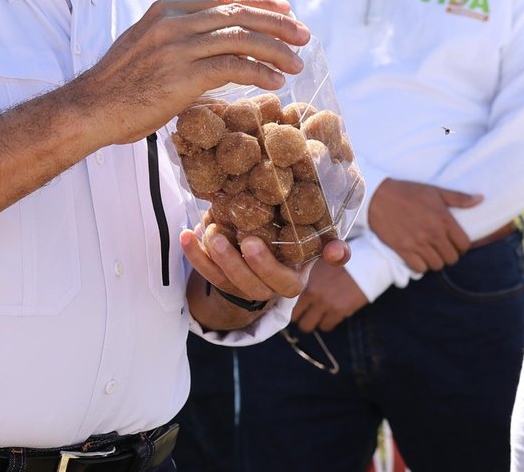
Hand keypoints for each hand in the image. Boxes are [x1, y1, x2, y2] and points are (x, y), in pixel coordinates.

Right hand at [66, 0, 310, 146]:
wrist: (90, 108)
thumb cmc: (119, 87)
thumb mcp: (146, 48)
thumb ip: (179, 42)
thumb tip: (214, 52)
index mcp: (165, 11)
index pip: (223, 1)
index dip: (259, 4)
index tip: (285, 10)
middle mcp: (173, 22)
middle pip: (238, 14)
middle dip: (277, 23)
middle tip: (303, 34)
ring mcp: (176, 46)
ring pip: (240, 38)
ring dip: (275, 49)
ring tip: (296, 61)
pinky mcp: (182, 74)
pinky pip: (233, 67)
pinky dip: (259, 72)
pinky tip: (274, 81)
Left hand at [181, 221, 348, 329]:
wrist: (268, 256)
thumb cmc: (294, 247)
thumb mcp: (314, 246)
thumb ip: (329, 247)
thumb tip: (338, 253)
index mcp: (292, 281)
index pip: (284, 282)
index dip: (267, 266)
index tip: (251, 243)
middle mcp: (266, 290)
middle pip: (251, 285)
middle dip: (237, 262)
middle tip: (224, 235)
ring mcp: (241, 288)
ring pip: (226, 281)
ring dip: (213, 259)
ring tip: (206, 232)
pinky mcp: (221, 282)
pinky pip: (206, 274)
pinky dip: (194, 255)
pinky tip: (185, 235)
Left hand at [289, 259, 367, 332]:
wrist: (365, 264)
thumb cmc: (340, 263)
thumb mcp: (318, 265)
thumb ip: (305, 276)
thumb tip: (292, 285)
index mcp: (305, 280)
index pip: (287, 301)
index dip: (289, 306)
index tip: (294, 307)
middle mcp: (313, 293)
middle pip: (296, 318)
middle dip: (300, 316)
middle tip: (305, 313)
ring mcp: (326, 304)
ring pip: (308, 326)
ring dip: (312, 322)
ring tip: (317, 315)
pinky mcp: (339, 311)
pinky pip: (326, 327)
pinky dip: (326, 323)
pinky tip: (330, 315)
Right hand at [367, 178, 481, 271]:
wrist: (375, 196)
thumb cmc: (406, 192)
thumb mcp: (434, 191)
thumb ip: (459, 198)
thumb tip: (481, 200)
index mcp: (443, 219)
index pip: (464, 244)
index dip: (462, 246)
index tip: (454, 243)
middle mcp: (432, 233)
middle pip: (452, 258)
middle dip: (449, 255)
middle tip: (441, 248)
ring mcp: (417, 243)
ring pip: (437, 265)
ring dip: (435, 261)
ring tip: (430, 253)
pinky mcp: (402, 249)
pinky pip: (419, 268)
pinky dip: (420, 265)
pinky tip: (418, 256)